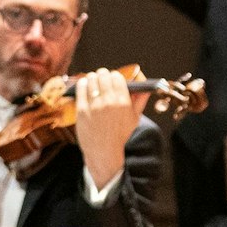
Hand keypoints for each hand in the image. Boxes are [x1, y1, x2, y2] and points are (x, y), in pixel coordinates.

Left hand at [74, 69, 146, 192]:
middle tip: (102, 77)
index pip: (117, 77)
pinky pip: (81, 88)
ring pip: (92, 79)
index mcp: (123, 102)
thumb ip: (140, 101)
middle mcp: (109, 102)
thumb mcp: (134, 119)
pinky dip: (83, 83)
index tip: (113, 77)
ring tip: (93, 80)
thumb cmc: (120, 134)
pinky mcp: (82, 110)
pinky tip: (84, 84)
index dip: (114, 75)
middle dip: (103, 74)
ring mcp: (94, 106)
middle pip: (103, 76)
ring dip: (93, 78)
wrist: (103, 151)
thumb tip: (146, 88)